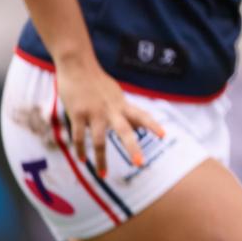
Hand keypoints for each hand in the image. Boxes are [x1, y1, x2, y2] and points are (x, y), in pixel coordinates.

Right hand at [55, 59, 165, 176]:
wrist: (77, 65)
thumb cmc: (98, 81)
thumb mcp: (116, 95)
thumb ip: (127, 111)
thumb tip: (141, 125)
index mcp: (122, 104)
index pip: (142, 114)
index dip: (153, 125)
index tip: (164, 135)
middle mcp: (110, 109)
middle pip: (124, 131)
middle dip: (132, 147)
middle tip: (140, 163)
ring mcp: (94, 113)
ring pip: (98, 141)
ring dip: (101, 160)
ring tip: (103, 175)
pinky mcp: (77, 114)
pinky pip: (79, 137)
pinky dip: (81, 150)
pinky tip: (82, 160)